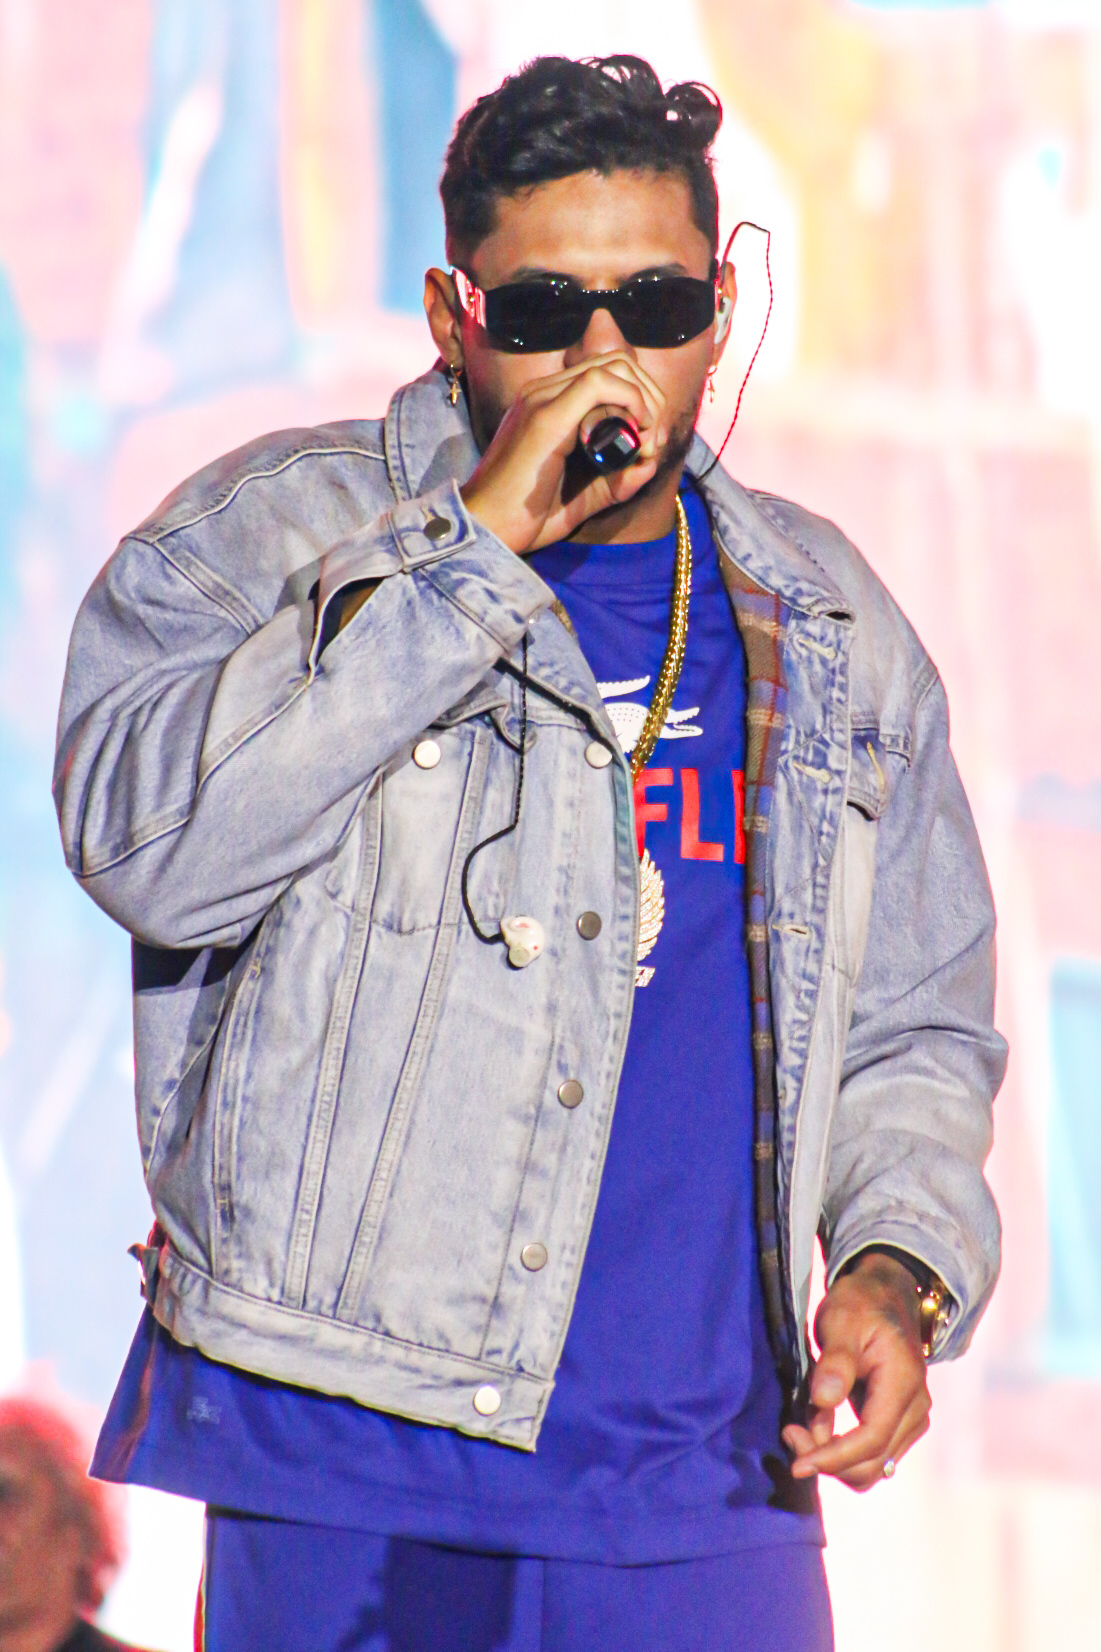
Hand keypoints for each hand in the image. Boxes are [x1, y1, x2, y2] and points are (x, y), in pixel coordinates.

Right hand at [459, 352, 667, 553]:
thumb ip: (617, 478)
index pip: (607, 374)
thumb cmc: (526, 518)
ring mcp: (542, 399)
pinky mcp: (546, 416)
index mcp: (547, 404)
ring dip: (645, 401)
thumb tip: (650, 462)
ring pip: (612, 368)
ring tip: (647, 442)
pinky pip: (600, 384)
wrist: (486, 531)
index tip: (650, 442)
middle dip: (651, 397)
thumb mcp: (584, 496)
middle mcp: (543, 392)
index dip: (641, 400)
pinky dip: (631, 403)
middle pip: (616, 363)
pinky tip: (637, 434)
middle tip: (655, 440)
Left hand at [782, 1252, 930, 1490]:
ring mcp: (912, 1419)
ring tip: (800, 1429)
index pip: (872, 1439)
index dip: (834, 1458)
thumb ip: (835, 1362)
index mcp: (903, 1384)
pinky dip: (843, 1452)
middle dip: (829, 1461)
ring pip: (873, 1466)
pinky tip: (818, 1425)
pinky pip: (873, 1454)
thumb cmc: (860, 1304)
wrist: (885, 1295)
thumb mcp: (841, 1321)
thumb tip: (823, 1401)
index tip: (797, 1463)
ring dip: (835, 1460)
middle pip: (874, 1463)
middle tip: (790, 1435)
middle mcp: (916, 1409)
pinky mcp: (901, 1422)